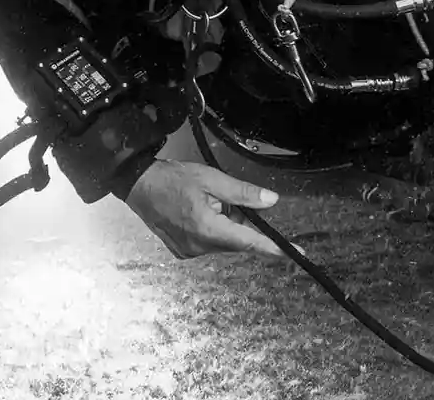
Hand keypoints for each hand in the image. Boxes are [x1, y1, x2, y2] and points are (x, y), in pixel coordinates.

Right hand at [124, 159, 286, 258]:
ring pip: (223, 241)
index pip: (250, 242)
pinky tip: (199, 211)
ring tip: (206, 202)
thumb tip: (271, 201)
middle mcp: (199, 246)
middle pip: (236, 240)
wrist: (139, 185)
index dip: (274, 248)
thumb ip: (243, 193)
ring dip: (225, 224)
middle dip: (240, 221)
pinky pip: (209, 243)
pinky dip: (213, 229)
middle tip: (225, 199)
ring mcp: (189, 251)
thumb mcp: (212, 179)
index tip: (294, 255)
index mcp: (208, 229)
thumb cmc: (172, 179)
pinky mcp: (183, 251)